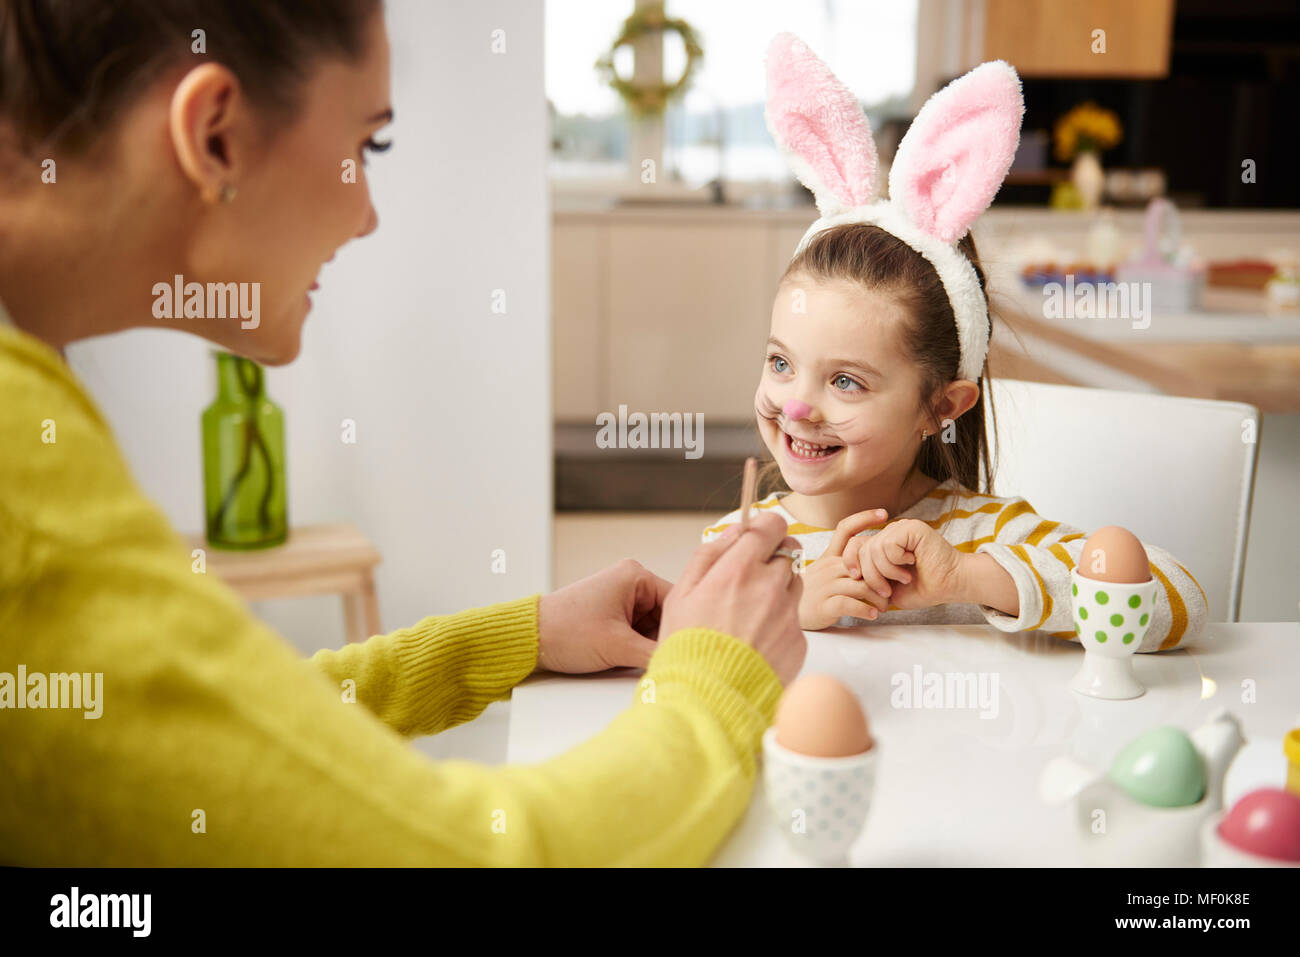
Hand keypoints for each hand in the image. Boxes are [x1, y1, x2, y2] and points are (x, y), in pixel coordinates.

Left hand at [536, 559, 671, 673]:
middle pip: (665, 615)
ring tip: (643, 662)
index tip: (688, 652)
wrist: (529, 639)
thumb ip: (655, 655)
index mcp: (635, 575)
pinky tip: (630, 660)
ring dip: (648, 646)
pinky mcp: (611, 614)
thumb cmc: (567, 632)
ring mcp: (620, 598)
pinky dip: (636, 647)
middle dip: (662, 639)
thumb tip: (682, 662)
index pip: (677, 601)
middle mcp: (630, 581)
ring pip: (651, 626)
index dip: (682, 628)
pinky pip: (636, 631)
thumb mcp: (618, 647)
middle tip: (665, 662)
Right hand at [657, 512, 805, 684]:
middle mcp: (769, 587)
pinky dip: (780, 624)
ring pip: (794, 585)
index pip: (773, 525)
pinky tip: (756, 641)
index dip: (766, 528)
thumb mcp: (681, 595)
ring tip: (749, 615)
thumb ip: (708, 555)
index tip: (757, 538)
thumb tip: (733, 532)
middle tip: (750, 579)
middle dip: (773, 558)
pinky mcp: (799, 641)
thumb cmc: (687, 647)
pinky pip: (794, 620)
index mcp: (738, 570)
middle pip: (789, 552)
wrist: (707, 700)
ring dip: (778, 590)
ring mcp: (788, 614)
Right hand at [798, 508, 891, 629]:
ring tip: (884, 607)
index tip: (884, 513)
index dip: (864, 517)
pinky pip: (849, 604)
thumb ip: (844, 562)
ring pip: (861, 585)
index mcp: (829, 557)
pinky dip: (865, 610)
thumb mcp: (824, 571)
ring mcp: (825, 586)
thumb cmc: (812, 593)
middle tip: (896, 586)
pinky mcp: (824, 605)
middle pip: (863, 563)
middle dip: (884, 575)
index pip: (845, 529)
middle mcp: (828, 567)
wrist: (790, 613)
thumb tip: (871, 556)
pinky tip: (873, 614)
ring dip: (879, 598)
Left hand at [843, 518, 963, 610]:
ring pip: (873, 549)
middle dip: (870, 575)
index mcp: (883, 544)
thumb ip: (868, 578)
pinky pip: (888, 545)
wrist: (950, 586)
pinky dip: (896, 562)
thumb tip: (846, 575)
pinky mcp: (911, 528)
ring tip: (904, 578)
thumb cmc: (922, 588)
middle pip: (860, 549)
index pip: (853, 546)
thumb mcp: (886, 586)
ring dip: (886, 571)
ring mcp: (900, 528)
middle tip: (886, 590)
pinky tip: (911, 564)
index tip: (857, 579)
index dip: (850, 563)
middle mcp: (890, 532)